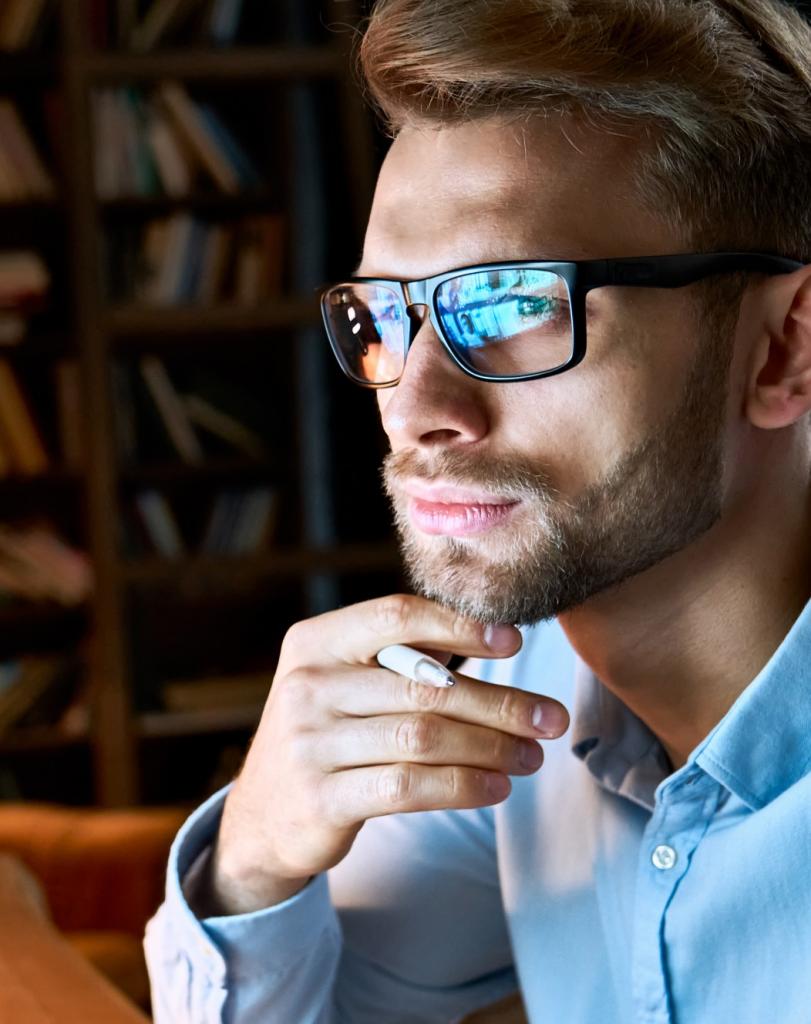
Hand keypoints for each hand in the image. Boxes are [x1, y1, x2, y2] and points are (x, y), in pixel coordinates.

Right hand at [205, 595, 568, 913]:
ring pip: (423, 738)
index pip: (396, 617)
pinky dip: (462, 786)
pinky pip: (408, 787)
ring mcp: (309, 744)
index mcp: (315, 642)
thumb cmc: (328, 732)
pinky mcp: (321, 798)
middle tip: (550, 718)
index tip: (514, 641)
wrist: (264, 814)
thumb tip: (497, 637)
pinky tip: (496, 786)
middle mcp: (307, 685)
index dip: (460, 626)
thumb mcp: (345, 682)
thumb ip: (402, 658)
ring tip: (533, 756)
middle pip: (424, 688)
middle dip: (499, 703)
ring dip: (491, 748)